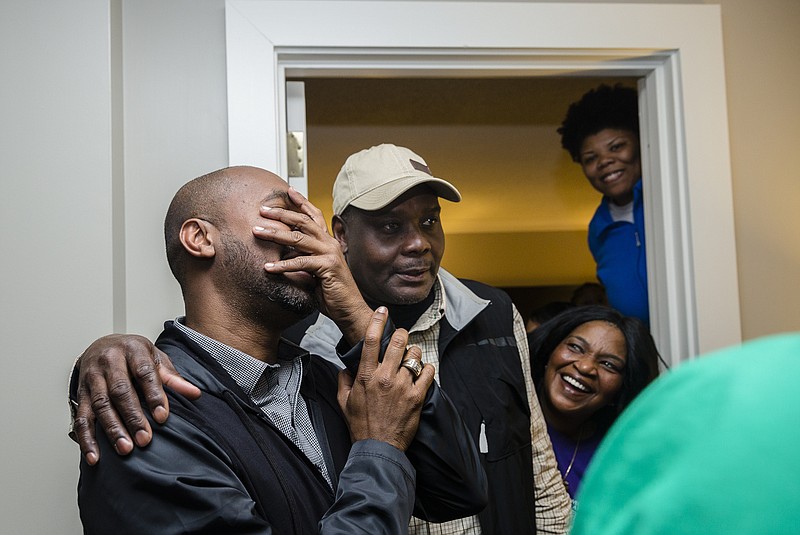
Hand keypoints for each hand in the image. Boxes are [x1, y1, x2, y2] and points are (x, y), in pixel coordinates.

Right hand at [73, 334, 200, 464]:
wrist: (102, 344)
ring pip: (100, 405)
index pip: (144, 373)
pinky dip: (87, 438)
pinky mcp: (80, 393)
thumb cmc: (133, 355)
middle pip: (120, 391)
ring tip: (125, 449)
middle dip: (133, 417)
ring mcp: (92, 377)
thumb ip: (173, 378)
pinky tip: (94, 455)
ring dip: (112, 429)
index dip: (154, 395)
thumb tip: (195, 394)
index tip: (162, 417)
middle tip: (145, 439)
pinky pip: (81, 417)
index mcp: (133, 349)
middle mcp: (109, 362)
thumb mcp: (156, 359)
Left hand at [253, 187, 372, 344]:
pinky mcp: (327, 267)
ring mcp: (330, 254)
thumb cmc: (332, 292)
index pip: (314, 216)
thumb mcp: (314, 271)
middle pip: (303, 221)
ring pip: (298, 238)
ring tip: (257, 232)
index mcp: (328, 242)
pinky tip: (268, 268)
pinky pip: (300, 263)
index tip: (288, 191)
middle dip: (281, 213)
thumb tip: (283, 254)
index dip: (302, 202)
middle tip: (262, 210)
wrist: (350, 309)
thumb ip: (302, 259)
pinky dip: (282, 266)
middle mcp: (330, 243)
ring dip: (275, 234)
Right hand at [337, 307, 434, 451]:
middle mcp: (385, 377)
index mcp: (366, 376)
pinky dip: (428, 369)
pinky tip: (423, 372)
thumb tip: (346, 368)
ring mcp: (403, 386)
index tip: (382, 311)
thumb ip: (343, 381)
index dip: (377, 321)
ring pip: (414, 355)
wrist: (378, 447)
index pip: (370, 341)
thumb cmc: (361, 425)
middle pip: (397, 342)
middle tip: (401, 336)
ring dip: (414, 353)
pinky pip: (428, 373)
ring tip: (411, 358)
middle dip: (401, 334)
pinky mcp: (417, 397)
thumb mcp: (343, 402)